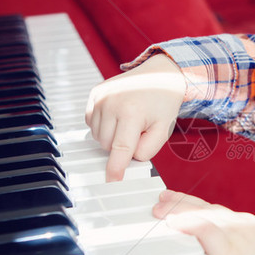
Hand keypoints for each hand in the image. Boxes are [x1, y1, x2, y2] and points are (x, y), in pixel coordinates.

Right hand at [85, 54, 185, 180]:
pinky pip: (91, 122)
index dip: (115, 168)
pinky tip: (118, 116)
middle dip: (121, 145)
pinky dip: (103, 125)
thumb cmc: (163, 102)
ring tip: (129, 121)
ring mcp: (100, 97)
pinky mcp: (94, 94)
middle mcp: (111, 103)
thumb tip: (126, 160)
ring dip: (111, 136)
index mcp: (131, 112)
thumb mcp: (164, 129)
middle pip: (107, 145)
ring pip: (97, 135)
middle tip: (138, 130)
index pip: (121, 148)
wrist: (160, 73)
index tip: (111, 181)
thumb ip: (147, 150)